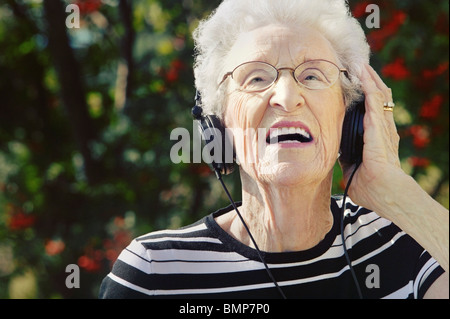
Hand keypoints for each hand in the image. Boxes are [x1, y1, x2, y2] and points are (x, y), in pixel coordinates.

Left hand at [340, 64, 402, 213]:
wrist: (383, 193)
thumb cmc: (370, 186)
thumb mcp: (352, 168)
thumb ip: (346, 157)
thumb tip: (335, 152)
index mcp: (377, 138)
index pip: (372, 111)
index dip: (366, 97)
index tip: (356, 85)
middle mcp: (382, 128)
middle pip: (377, 98)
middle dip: (368, 82)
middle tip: (358, 67)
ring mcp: (382, 126)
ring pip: (378, 95)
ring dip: (369, 79)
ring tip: (360, 64)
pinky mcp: (379, 127)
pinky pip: (375, 101)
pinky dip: (369, 86)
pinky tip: (362, 73)